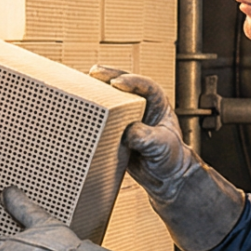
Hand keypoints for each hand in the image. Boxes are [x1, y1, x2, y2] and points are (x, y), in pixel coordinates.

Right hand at [87, 66, 246, 250]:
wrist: (165, 178)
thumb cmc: (171, 159)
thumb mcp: (163, 147)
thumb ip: (148, 138)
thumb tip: (129, 132)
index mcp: (157, 104)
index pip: (145, 86)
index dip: (131, 82)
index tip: (117, 84)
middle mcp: (140, 107)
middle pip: (124, 85)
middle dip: (109, 76)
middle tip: (94, 72)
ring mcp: (127, 118)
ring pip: (111, 100)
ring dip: (97, 92)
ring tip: (81, 86)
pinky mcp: (115, 131)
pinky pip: (103, 119)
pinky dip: (92, 114)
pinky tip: (79, 110)